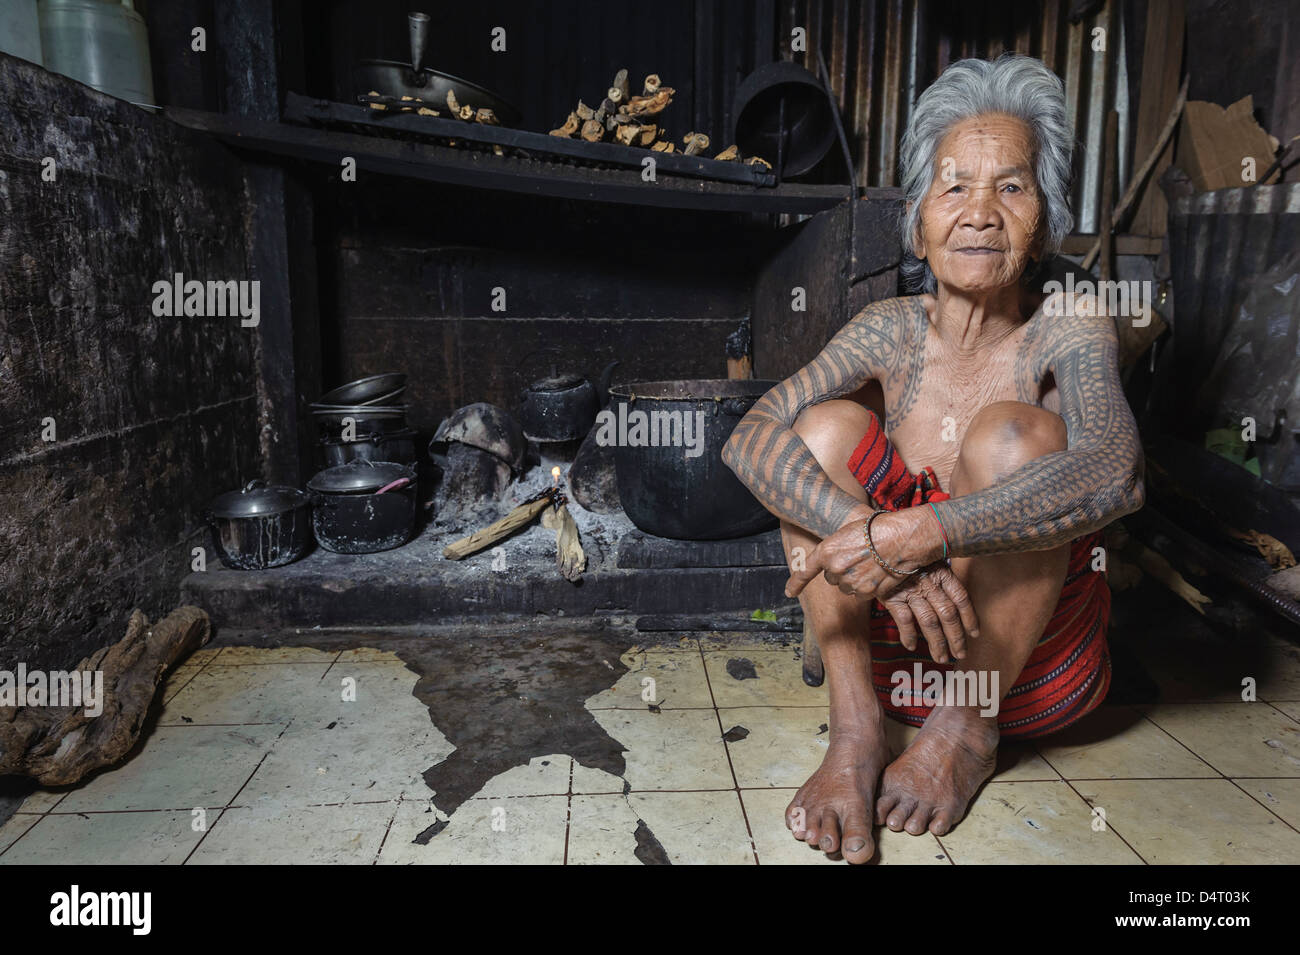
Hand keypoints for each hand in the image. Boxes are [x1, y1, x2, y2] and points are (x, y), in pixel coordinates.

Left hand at [785, 509, 932, 602]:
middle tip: (858, 558)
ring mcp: (850, 582)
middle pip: (832, 578)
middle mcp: (835, 568)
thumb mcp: (848, 532)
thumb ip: (836, 550)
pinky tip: (878, 573)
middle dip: (842, 572)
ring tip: (871, 564)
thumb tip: (833, 564)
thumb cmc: (877, 529)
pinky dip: (868, 588)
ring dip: (855, 580)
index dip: (796, 583)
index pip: (805, 571)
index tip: (789, 593)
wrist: (901, 538)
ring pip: (847, 588)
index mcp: (827, 550)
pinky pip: (862, 595)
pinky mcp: (867, 592)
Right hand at [878, 563, 979, 661]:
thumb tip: (956, 595)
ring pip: (929, 621)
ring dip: (937, 643)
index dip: (970, 617)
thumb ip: (941, 574)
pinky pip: (904, 620)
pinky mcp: (892, 596)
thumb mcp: (929, 559)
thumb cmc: (907, 556)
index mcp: (941, 572)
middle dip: (956, 637)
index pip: (961, 598)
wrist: (877, 549)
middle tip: (960, 654)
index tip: (975, 634)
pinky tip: (911, 646)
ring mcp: (910, 591)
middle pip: (948, 614)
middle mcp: (928, 583)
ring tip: (941, 658)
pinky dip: (908, 635)